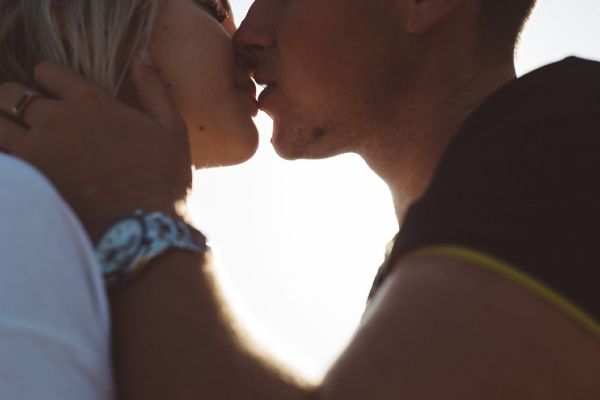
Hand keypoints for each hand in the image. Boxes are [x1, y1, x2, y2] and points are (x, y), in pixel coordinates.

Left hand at [0, 59, 191, 240]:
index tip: (56, 90)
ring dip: (5, 126)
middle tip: (31, 113)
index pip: (46, 70)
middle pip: (11, 94)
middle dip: (17, 99)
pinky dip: (8, 157)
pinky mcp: (30, 182)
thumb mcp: (171, 129)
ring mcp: (37, 152)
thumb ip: (153, 88)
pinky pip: (3, 160)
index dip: (49, 78)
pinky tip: (23, 165)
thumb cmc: (163, 179)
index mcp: (90, 102)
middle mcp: (56, 121)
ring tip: (20, 137)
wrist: (145, 230)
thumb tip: (141, 55)